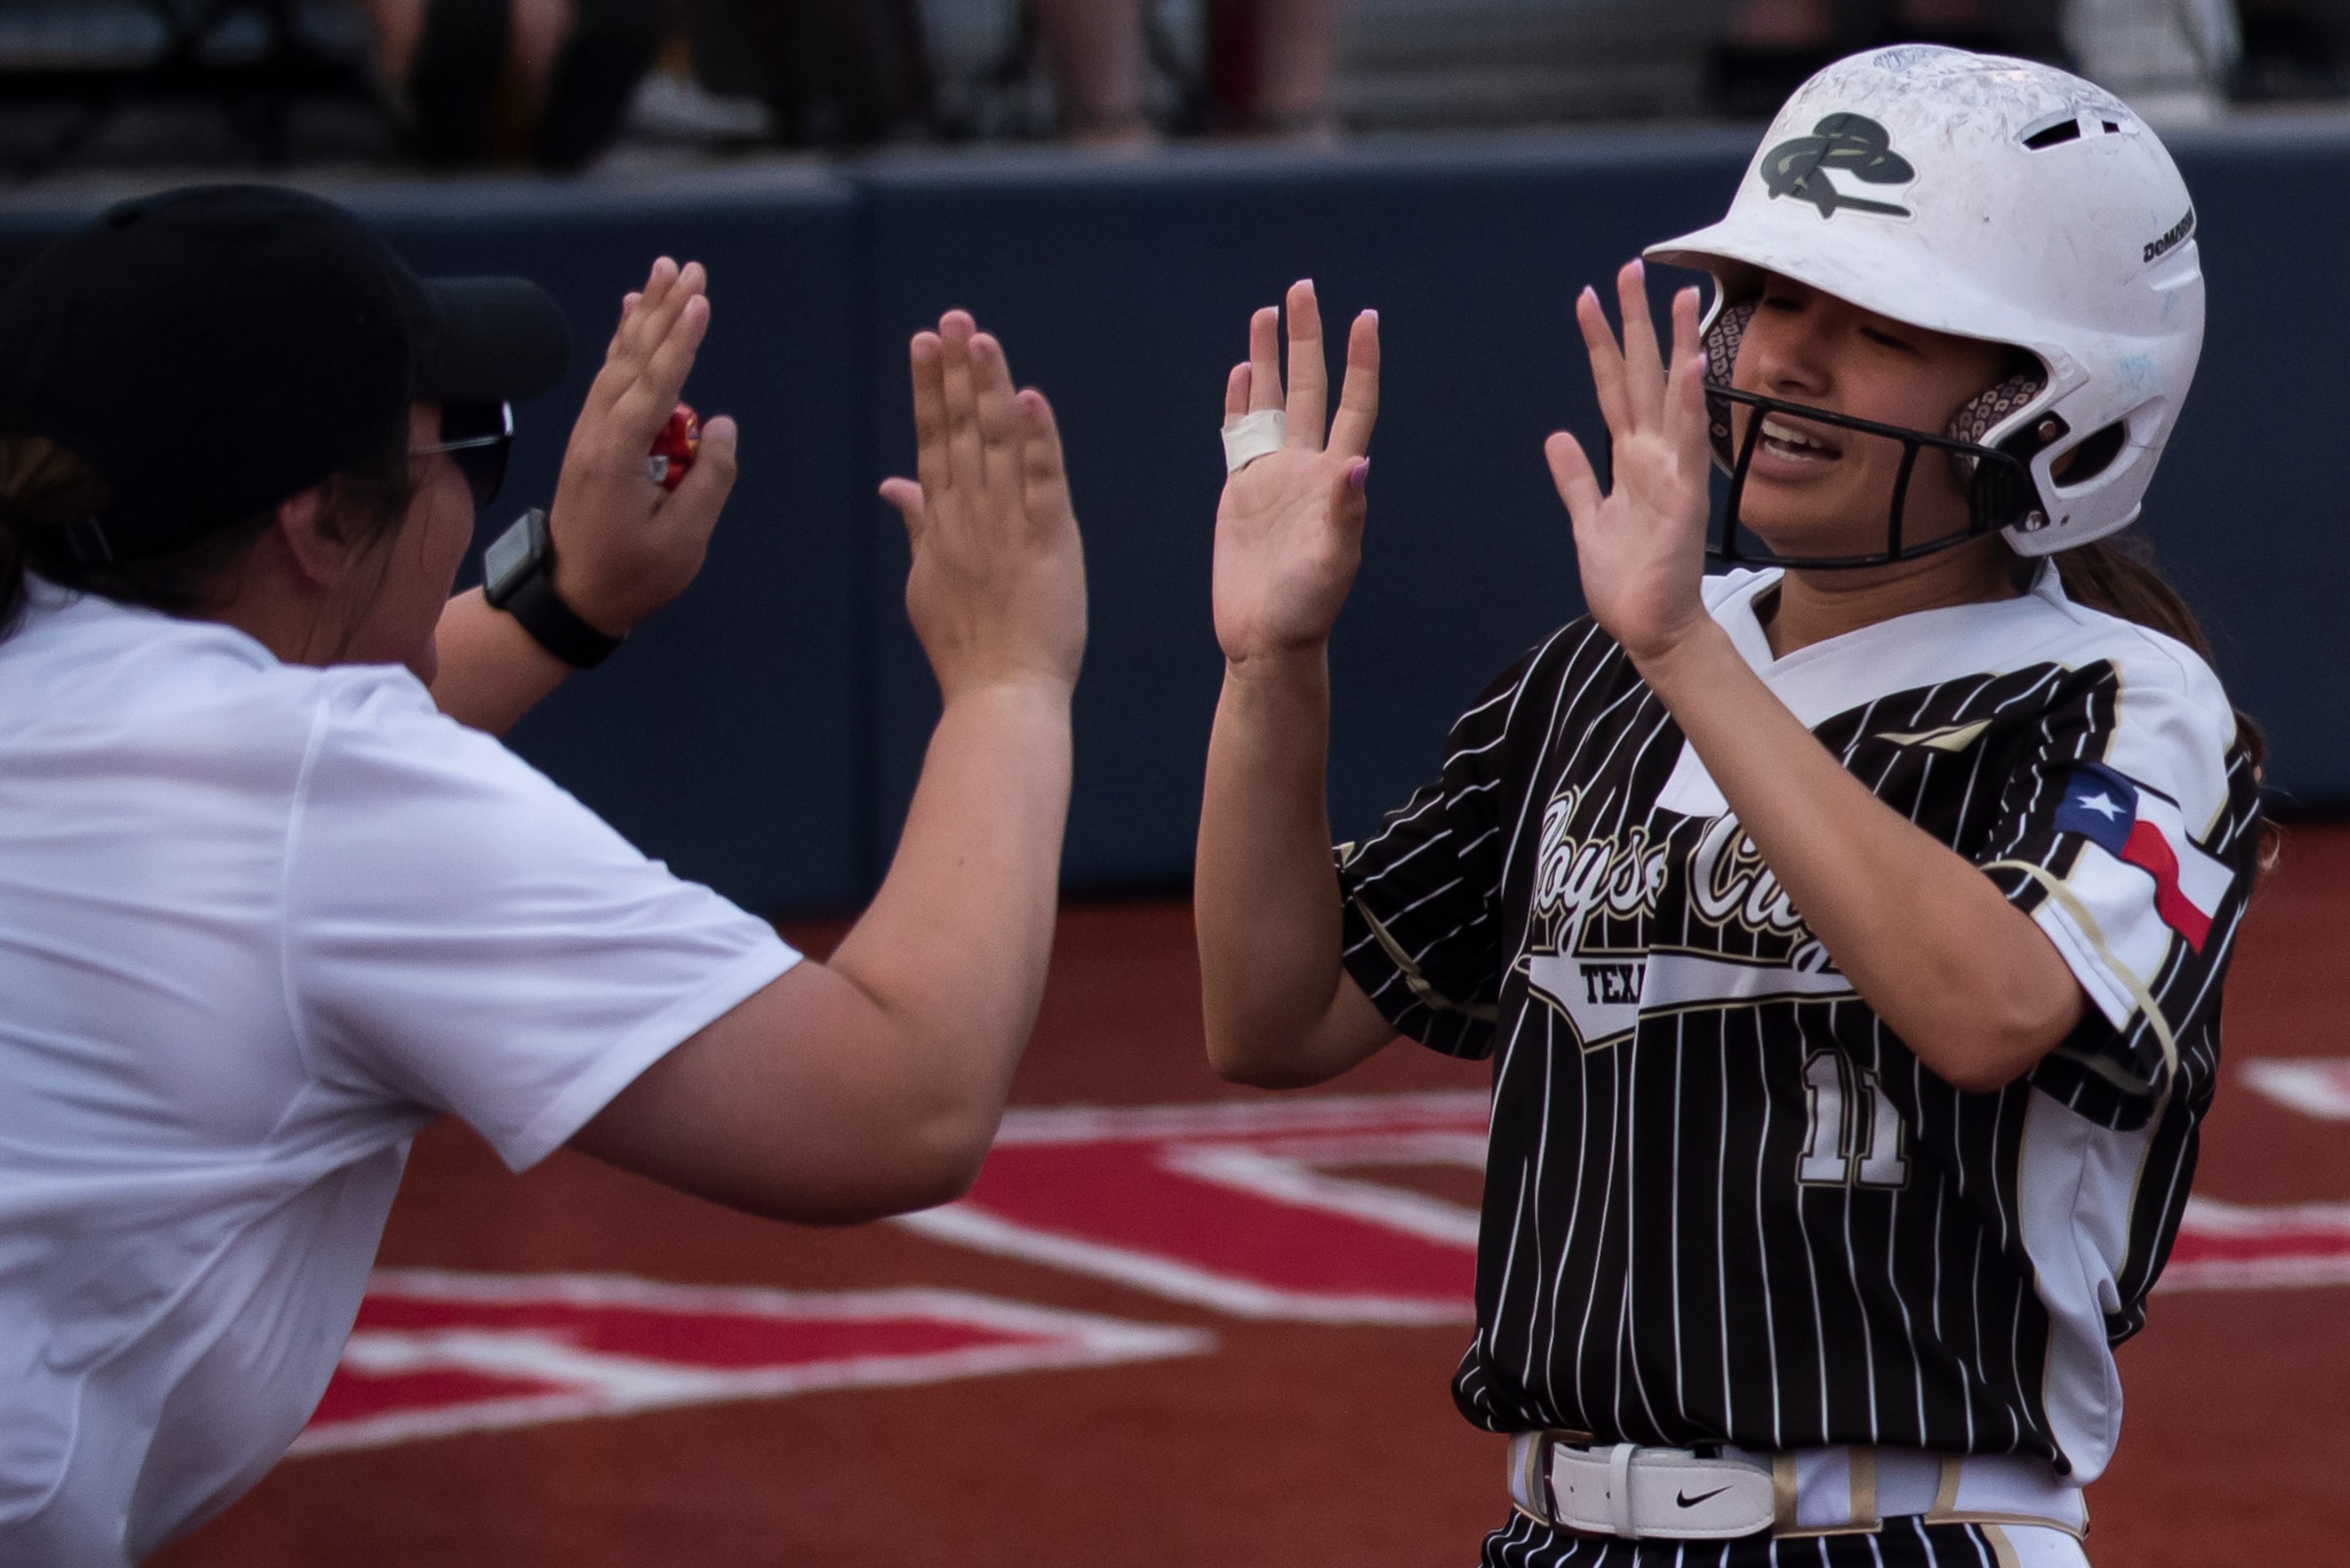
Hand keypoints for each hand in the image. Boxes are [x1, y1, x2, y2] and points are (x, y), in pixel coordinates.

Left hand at [545, 258, 739, 635]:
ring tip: (663, 271)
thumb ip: (709, 478)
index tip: (700, 301)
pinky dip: (623, 340)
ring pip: (619, 359)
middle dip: (663, 309)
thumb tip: (720, 424)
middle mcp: (597, 432)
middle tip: (688, 267)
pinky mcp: (591, 438)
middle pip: (633, 356)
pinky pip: (609, 376)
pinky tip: (630, 314)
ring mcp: (589, 432)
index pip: (656, 385)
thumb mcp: (684, 539)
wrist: (571, 595)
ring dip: (644, 314)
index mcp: (618, 454)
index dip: (681, 342)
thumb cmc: (632, 574)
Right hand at [878, 312, 1086, 703]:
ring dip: (988, 387)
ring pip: (994, 443)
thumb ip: (917, 526)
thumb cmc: (966, 646)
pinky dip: (1035, 439)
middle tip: (953, 319)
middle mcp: (969, 514)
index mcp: (941, 522)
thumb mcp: (927, 582)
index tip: (925, 343)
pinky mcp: (1047, 540)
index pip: (932, 441)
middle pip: (958, 429)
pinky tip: (1028, 398)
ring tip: (980, 339)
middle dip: (954, 371)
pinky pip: (1040, 480)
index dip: (928, 389)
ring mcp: (1006, 524)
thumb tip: (893, 485)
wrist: (998, 694)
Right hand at [1211, 280, 1378, 669]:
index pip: (1353, 406)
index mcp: (1334, 479)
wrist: (1265, 639)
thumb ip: (1344, 514)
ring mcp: (1271, 478)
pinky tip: (1239, 374)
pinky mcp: (1240, 493)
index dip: (1359, 363)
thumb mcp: (1332, 564)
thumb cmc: (1305, 609)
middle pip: (1309, 388)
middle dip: (1306, 339)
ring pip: (1272, 403)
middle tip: (1302, 289)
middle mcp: (1305, 468)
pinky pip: (1239, 435)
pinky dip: (1239, 401)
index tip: (1365, 318)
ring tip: (1265, 313)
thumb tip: (1356, 464)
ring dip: (1269, 359)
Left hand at [1545, 260, 1714, 669]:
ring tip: (1680, 296)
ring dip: (1676, 346)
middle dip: (1636, 322)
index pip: (1612, 388)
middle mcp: (1653, 457)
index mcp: (1629, 460)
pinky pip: (1686, 443)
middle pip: (1642, 376)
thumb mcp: (1587, 520)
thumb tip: (1557, 438)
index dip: (1600, 344)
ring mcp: (1672, 472)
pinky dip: (1687, 404)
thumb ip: (1575, 479)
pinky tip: (1691, 366)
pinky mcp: (1684, 498)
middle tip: (1631, 268)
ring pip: (1672, 396)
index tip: (1590, 299)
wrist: (1650, 627)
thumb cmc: (1626, 579)